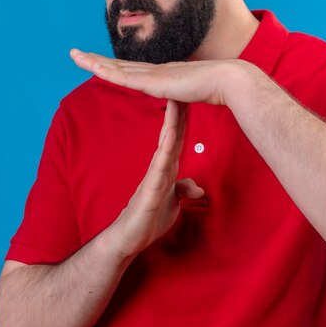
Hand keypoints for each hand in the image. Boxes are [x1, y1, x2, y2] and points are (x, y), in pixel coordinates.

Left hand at [70, 49, 245, 105]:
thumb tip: (189, 95)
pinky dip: (107, 72)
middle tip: (76, 54)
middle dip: (96, 59)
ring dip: (94, 62)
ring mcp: (154, 74)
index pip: (132, 70)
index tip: (99, 62)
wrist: (227, 80)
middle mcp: (155, 71)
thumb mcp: (196, 92)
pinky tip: (92, 68)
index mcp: (163, 75)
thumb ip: (188, 93)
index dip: (114, 65)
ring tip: (75, 56)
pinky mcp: (154, 82)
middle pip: (118, 65)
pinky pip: (124, 77)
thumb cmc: (217, 88)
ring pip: (116, 68)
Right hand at [113, 100, 203, 256]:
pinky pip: (160, 166)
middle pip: (172, 134)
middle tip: (184, 86)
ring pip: (165, 145)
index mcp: (166, 168)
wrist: (128, 239)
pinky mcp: (150, 190)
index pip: (177, 138)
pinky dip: (166, 150)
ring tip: (176, 101)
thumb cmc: (147, 219)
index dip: (184, 118)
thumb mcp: (172, 204)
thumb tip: (197, 187)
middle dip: (178, 111)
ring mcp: (154, 177)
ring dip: (171, 124)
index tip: (191, 97)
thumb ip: (183, 191)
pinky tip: (170, 135)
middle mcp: (160, 167)